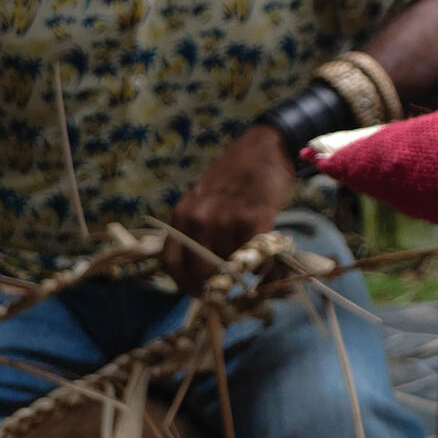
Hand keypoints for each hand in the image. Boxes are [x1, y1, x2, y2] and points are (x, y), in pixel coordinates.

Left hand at [162, 124, 294, 294]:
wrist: (267, 146)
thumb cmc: (236, 172)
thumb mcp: (204, 196)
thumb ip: (197, 226)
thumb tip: (199, 263)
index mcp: (183, 213)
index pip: (171, 261)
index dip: (183, 283)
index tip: (196, 292)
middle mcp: (200, 219)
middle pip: (199, 270)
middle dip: (212, 285)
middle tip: (225, 289)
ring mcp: (226, 221)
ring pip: (228, 266)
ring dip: (239, 273)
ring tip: (248, 268)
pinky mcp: (254, 221)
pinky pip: (254, 258)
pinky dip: (260, 266)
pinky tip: (263, 262)